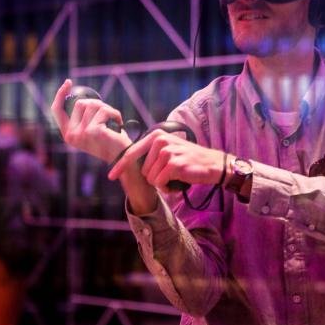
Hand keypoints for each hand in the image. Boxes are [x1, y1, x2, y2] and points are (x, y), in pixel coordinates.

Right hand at [50, 79, 130, 161]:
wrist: (124, 158)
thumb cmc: (111, 141)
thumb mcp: (92, 129)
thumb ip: (84, 117)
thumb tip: (83, 99)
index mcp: (68, 134)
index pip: (56, 111)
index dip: (60, 94)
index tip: (68, 82)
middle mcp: (71, 135)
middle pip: (80, 103)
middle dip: (97, 104)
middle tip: (109, 115)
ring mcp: (81, 133)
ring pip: (93, 105)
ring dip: (107, 109)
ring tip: (114, 121)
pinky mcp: (93, 131)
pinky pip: (104, 111)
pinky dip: (115, 113)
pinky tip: (119, 124)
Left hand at [108, 129, 225, 190]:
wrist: (213, 164)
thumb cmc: (189, 160)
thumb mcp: (169, 150)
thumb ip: (151, 154)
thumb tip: (128, 163)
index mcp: (156, 136)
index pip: (132, 152)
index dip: (120, 166)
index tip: (111, 176)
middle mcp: (160, 140)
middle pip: (142, 170)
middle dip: (154, 178)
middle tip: (170, 174)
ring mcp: (167, 151)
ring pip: (151, 178)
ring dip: (162, 183)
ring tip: (175, 177)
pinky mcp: (174, 164)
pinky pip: (160, 183)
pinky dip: (168, 188)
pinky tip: (177, 183)